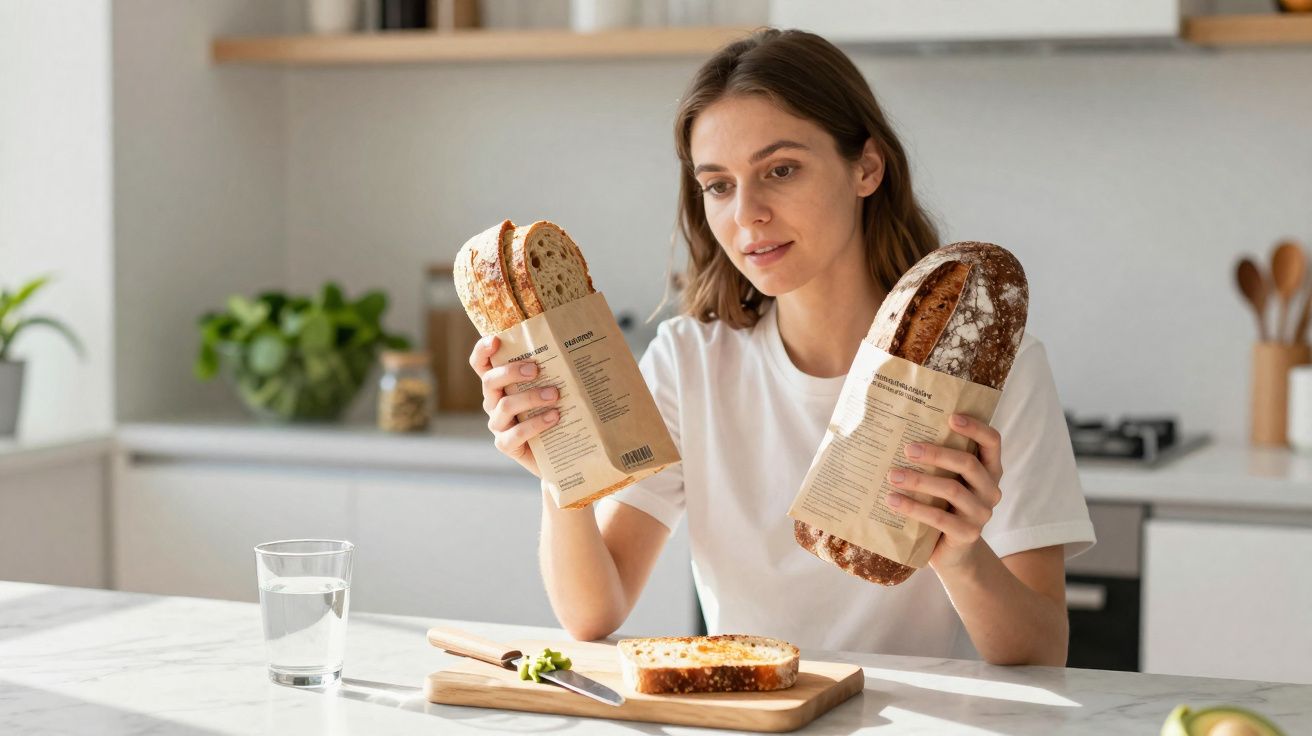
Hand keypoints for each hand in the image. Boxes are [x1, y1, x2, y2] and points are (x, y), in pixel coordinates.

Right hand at [469, 335, 560, 476]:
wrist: (560, 452)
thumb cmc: (556, 412)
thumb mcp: (552, 388)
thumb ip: (554, 370)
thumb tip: (576, 345)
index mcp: (500, 384)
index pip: (481, 364)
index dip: (482, 351)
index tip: (495, 340)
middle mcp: (493, 402)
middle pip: (490, 381)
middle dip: (511, 371)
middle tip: (536, 369)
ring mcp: (498, 424)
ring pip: (504, 406)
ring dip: (530, 397)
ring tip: (555, 395)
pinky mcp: (506, 445)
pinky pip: (514, 434)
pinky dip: (535, 424)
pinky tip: (554, 417)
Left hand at [884, 413, 1003, 570]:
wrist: (952, 553)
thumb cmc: (943, 506)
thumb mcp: (945, 480)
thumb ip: (938, 461)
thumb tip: (900, 430)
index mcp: (990, 470)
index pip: (992, 441)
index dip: (975, 427)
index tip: (950, 417)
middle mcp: (991, 489)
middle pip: (968, 463)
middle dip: (936, 453)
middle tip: (907, 448)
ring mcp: (982, 513)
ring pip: (952, 489)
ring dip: (919, 480)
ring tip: (892, 475)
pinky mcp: (968, 534)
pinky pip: (940, 518)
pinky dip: (913, 508)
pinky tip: (892, 500)